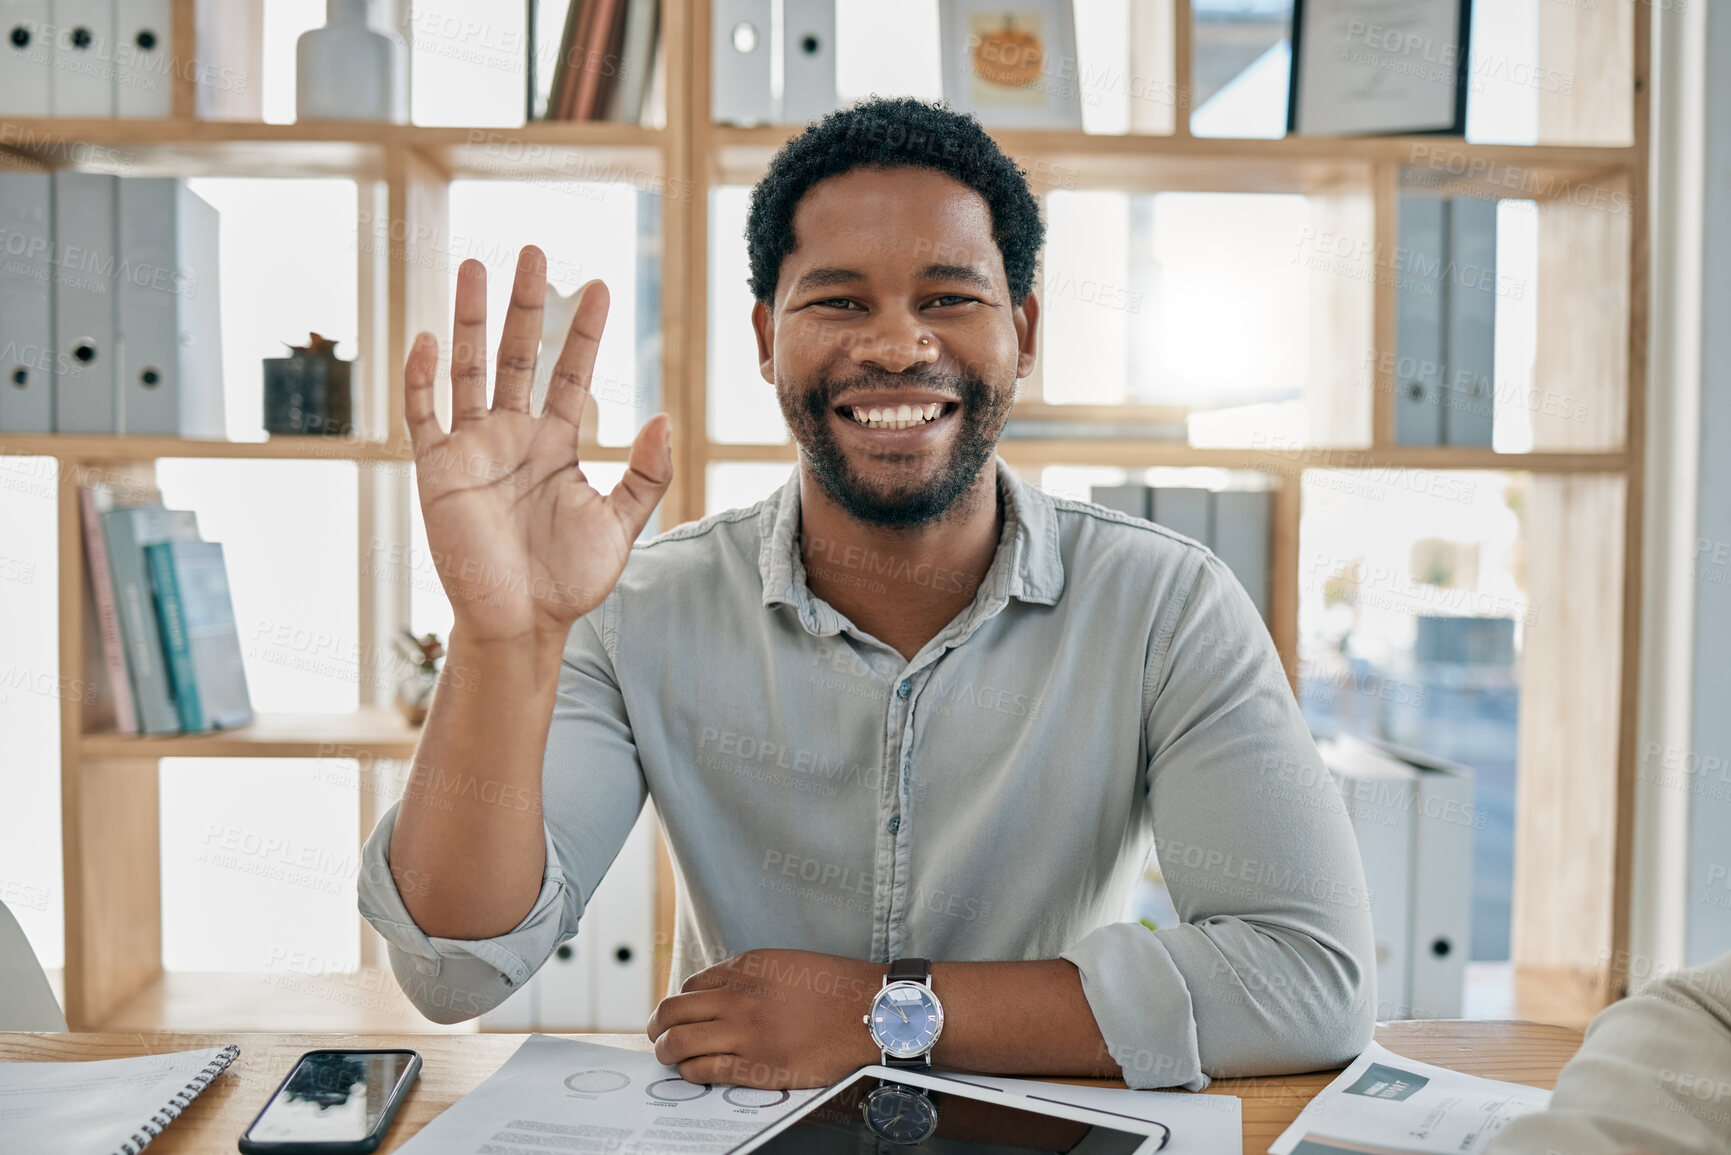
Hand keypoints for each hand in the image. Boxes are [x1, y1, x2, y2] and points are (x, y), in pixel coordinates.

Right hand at [403, 245, 672, 643]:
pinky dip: (423, 379)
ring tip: (474, 264)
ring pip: (469, 369)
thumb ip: (646, 473)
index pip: (570, 372)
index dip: (584, 332)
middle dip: (527, 304)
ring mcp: (473, 449)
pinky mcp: (437, 470)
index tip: (600, 286)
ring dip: (469, 318)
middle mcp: (513, 436)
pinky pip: (425, 416)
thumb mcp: (621, 524)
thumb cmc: (569, 580)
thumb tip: (664, 417)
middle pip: (519, 354)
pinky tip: (426, 338)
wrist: (522, 623)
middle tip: (535, 250)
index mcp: (555, 444)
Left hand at [647, 950, 885, 1088]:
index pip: (690, 986)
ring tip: (669, 1057)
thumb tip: (722, 994)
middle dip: (658, 1026)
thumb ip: (751, 976)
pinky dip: (690, 1072)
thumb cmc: (838, 990)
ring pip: (680, 1042)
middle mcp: (740, 998)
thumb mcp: (788, 964)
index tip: (681, 1015)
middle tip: (658, 1035)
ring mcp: (747, 1033)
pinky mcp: (758, 1066)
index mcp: (748, 968)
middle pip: (673, 1011)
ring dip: (666, 1052)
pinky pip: (704, 1070)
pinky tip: (694, 1072)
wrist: (873, 1013)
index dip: (681, 1004)